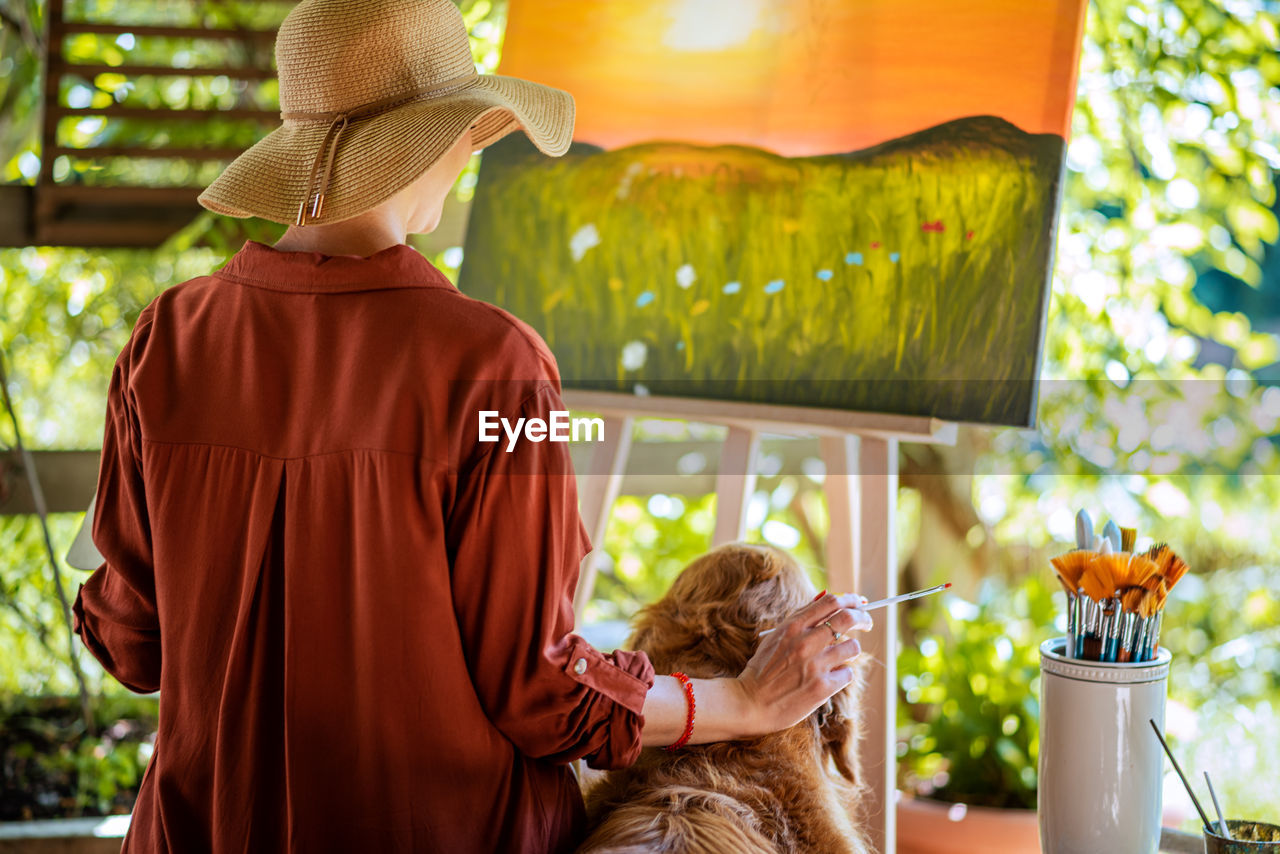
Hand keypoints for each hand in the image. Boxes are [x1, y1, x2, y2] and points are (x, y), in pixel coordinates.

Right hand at [732, 593, 872, 736]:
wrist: (750, 703)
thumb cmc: (762, 669)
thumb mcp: (775, 637)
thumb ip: (801, 619)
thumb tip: (826, 597)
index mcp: (793, 626)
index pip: (831, 602)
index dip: (850, 599)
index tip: (858, 603)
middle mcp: (805, 642)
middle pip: (848, 618)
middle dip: (863, 617)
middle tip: (866, 622)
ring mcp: (815, 665)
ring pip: (852, 647)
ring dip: (850, 650)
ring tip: (838, 658)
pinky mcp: (823, 688)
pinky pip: (847, 674)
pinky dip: (842, 675)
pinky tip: (829, 679)